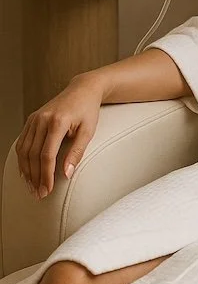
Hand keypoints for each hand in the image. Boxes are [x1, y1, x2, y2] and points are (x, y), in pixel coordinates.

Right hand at [14, 75, 103, 200]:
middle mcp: (42, 119)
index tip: (47, 190)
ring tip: (32, 187)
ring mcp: (35, 118)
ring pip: (24, 150)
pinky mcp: (31, 119)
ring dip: (26, 171)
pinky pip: (22, 142)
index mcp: (58, 121)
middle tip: (39, 194)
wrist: (82, 89)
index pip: (47, 155)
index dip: (45, 175)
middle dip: (35, 177)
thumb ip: (77, 152)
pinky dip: (22, 159)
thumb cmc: (88, 110)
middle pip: (32, 155)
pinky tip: (26, 171)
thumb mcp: (88, 131)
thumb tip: (66, 175)